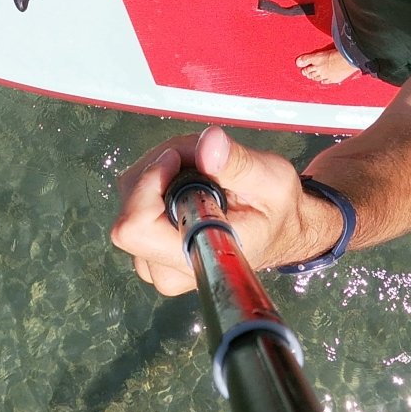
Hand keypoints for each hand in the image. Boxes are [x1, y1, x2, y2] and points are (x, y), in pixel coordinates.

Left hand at [110, 126, 321, 295]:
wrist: (280, 229)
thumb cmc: (278, 210)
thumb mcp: (272, 181)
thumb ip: (238, 165)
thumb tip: (206, 144)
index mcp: (195, 257)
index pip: (134, 229)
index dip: (149, 184)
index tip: (179, 158)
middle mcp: (165, 268)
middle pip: (130, 205)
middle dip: (161, 167)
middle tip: (202, 157)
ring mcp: (153, 260)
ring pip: (130, 196)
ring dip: (160, 168)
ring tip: (203, 166)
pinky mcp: (148, 247)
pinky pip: (135, 199)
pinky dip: (158, 177)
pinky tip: (190, 177)